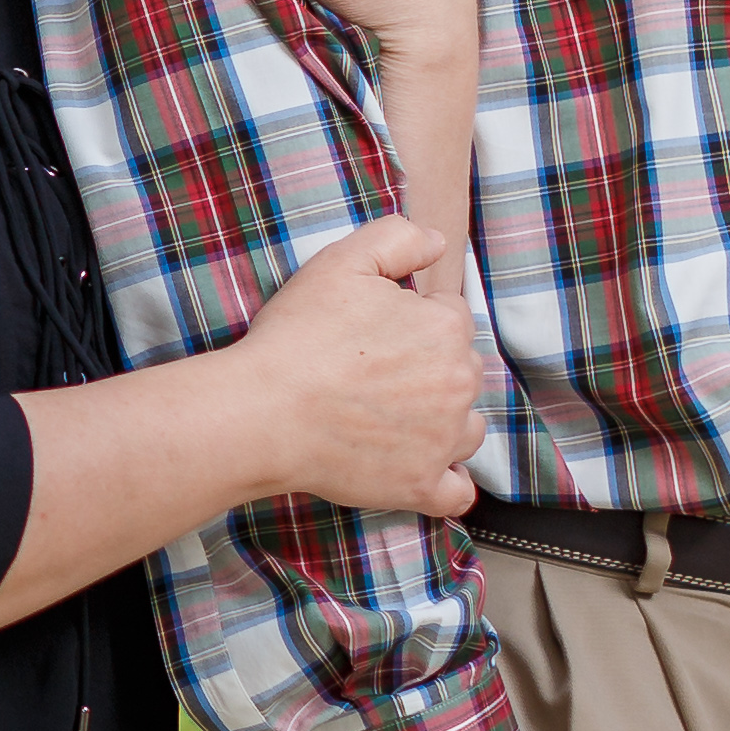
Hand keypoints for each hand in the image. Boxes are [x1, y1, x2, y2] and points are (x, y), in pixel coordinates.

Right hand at [218, 212, 481, 517]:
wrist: (262, 411)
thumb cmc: (298, 337)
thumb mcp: (341, 261)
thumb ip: (398, 238)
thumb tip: (438, 242)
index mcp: (445, 328)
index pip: (451, 318)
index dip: (413, 321)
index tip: (376, 334)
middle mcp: (457, 384)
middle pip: (462, 371)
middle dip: (430, 369)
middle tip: (376, 375)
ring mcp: (443, 440)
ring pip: (466, 427)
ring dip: (444, 422)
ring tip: (392, 419)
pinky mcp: (421, 485)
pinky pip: (457, 492)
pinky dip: (445, 481)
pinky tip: (420, 468)